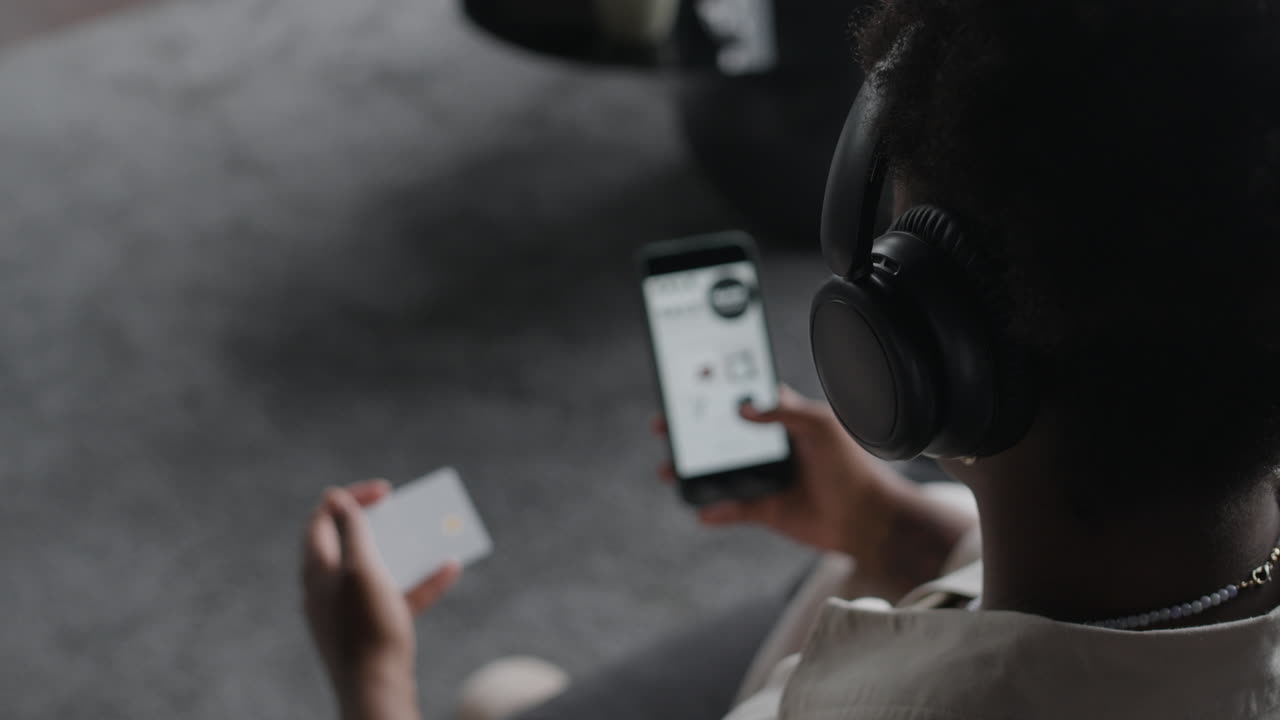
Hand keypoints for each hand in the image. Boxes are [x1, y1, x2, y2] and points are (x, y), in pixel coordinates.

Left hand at [302, 480, 460, 719]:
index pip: (322, 520)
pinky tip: (448, 570)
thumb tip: (332, 496)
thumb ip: (349, 530)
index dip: (350, 498)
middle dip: (380, 523)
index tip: (386, 491)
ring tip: (430, 535)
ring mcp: (347, 611)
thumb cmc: (367, 628)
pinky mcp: (370, 630)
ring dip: (404, 551)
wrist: (377, 691)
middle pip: (348, 543)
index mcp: (316, 572)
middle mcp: (326, 590)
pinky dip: (419, 583)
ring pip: (376, 569)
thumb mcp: (360, 569)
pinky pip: (395, 597)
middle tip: (403, 510)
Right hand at [655, 386, 898, 554]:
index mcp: (783, 419)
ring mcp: (765, 477)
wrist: (868, 518)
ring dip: (694, 471)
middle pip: (721, 434)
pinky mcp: (766, 508)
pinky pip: (733, 509)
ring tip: (669, 470)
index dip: (716, 392)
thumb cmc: (852, 466)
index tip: (686, 386)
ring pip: (720, 472)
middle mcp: (770, 446)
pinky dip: (716, 511)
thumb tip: (742, 406)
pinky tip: (701, 511)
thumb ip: (784, 411)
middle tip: (664, 426)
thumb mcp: (820, 426)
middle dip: (692, 431)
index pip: (743, 398)